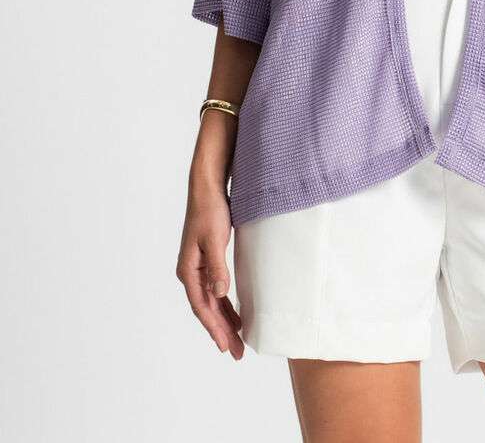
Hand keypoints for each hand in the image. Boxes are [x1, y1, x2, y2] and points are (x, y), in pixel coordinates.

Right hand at [176, 182, 244, 357]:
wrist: (208, 189)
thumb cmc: (210, 211)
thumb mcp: (215, 239)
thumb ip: (217, 268)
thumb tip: (219, 295)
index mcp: (188, 270)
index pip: (201, 307)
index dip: (213, 328)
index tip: (225, 346)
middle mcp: (190, 272)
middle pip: (206, 309)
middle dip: (220, 332)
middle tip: (235, 353)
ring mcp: (198, 268)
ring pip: (211, 302)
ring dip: (223, 321)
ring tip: (237, 341)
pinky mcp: (208, 261)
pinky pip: (215, 291)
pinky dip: (224, 305)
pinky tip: (234, 315)